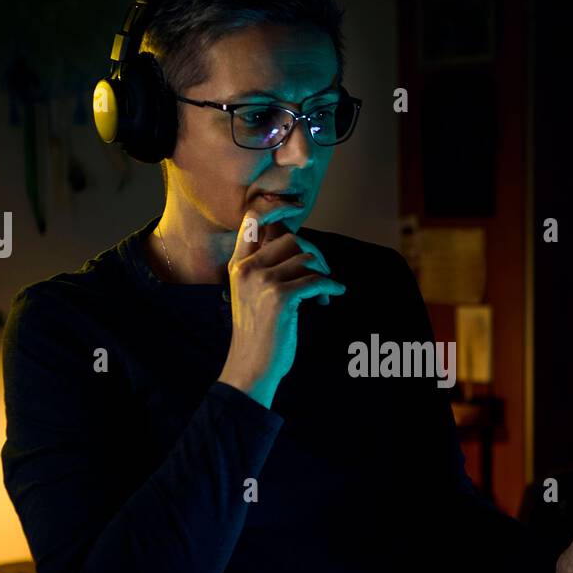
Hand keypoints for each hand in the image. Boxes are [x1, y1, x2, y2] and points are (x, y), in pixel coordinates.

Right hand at [217, 209, 345, 407]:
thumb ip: (267, 269)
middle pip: (292, 239)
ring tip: (325, 293)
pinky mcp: (280, 297)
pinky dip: (331, 286)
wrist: (251, 369)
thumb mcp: (253, 296)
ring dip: (324, 274)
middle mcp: (247, 268)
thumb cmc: (258, 334)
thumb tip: (300, 247)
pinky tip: (334, 295)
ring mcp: (262, 281)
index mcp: (238, 265)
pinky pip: (316, 279)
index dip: (274, 207)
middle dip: (316, 254)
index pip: (252, 220)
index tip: (293, 204)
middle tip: (324, 274)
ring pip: (306, 258)